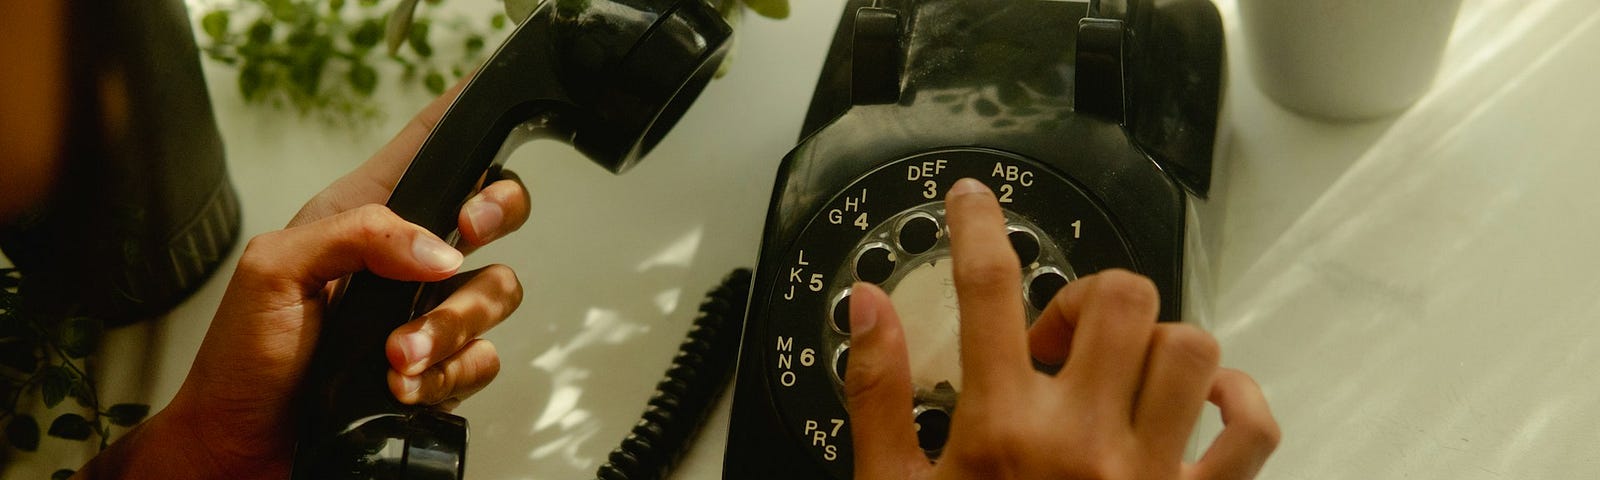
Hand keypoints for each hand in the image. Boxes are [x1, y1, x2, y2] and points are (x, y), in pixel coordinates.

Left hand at [75, 79, 530, 478]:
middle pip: (496, 206)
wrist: (243, 447)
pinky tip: (402, 386)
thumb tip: (438, 248)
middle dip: (497, 212)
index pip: (429, 143)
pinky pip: (482, 359)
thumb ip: (357, 234)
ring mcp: (428, 312)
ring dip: (451, 326)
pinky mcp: (440, 366)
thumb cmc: (242, 360)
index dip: (468, 120)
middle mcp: (405, 257)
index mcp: (363, 214)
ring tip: (396, 354)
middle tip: (465, 236)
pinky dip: (446, 376)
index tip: (475, 132)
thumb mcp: (274, 270)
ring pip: (497, 290)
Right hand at [845, 178, 1278, 479]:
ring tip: (1115, 373)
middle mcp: (1083, 443)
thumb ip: (878, 393)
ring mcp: (1149, 474)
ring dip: (1154, 342)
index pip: (988, 290)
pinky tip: (1199, 399)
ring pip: (1190, 347)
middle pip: (1118, 300)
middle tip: (1052, 341)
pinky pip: (1251, 429)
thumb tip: (866, 307)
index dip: (979, 224)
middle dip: (1086, 300)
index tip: (974, 200)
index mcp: (1001, 433)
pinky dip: (1237, 399)